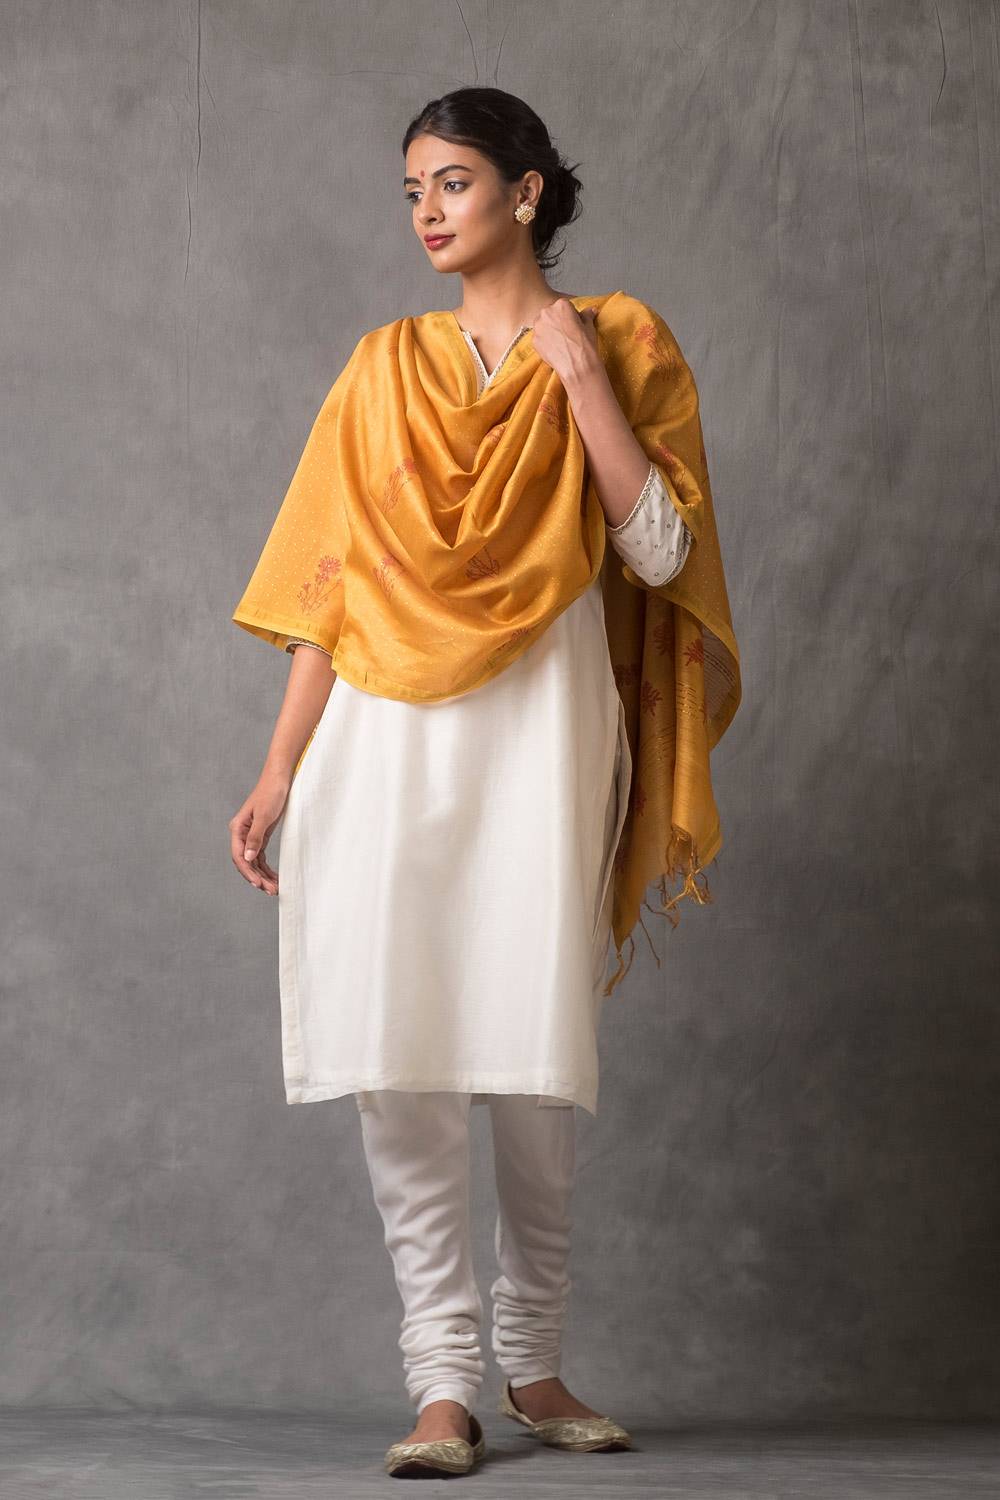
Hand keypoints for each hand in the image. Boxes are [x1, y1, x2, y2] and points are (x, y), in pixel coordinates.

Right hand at [229, 772, 288, 894]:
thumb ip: (256, 837)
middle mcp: (242, 834)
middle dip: (257, 878)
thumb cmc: (271, 793)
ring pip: (254, 862)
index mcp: (238, 829)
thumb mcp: (264, 816)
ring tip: (275, 889)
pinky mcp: (261, 835)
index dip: (248, 872)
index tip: (258, 884)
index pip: (239, 856)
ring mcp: (251, 835)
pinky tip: (274, 877)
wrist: (280, 779)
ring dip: (263, 876)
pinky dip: (266, 868)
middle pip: (246, 862)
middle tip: (271, 891)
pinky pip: (261, 857)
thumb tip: (248, 858)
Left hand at [530, 298, 600, 386]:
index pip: (563, 306)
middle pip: (550, 314)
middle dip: (557, 322)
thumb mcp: (589, 326)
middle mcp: (547, 312)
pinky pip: (539, 338)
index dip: (569, 316)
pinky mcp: (534, 340)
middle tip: (566, 335)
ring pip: (543, 326)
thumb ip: (587, 315)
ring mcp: (538, 327)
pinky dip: (545, 342)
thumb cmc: (584, 346)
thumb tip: (591, 310)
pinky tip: (554, 349)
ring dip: (549, 331)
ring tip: (560, 342)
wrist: (577, 366)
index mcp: (561, 305)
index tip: (573, 325)